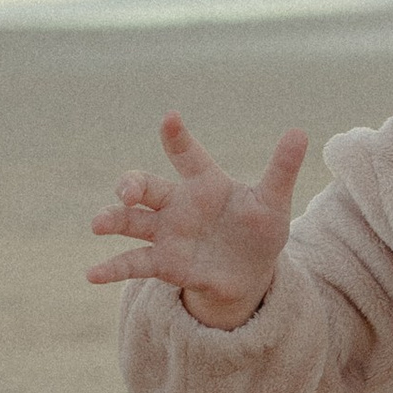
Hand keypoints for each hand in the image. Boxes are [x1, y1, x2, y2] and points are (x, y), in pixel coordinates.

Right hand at [86, 114, 307, 329]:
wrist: (250, 273)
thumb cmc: (260, 230)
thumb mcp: (273, 202)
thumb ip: (281, 169)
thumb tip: (301, 132)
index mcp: (205, 183)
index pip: (188, 155)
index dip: (178, 136)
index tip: (170, 118)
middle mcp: (178, 204)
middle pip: (146, 187)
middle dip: (132, 185)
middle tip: (127, 191)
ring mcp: (166, 233)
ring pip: (131, 222)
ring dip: (112, 219)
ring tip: (98, 224)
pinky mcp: (163, 263)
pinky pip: (132, 263)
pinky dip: (111, 268)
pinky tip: (91, 274)